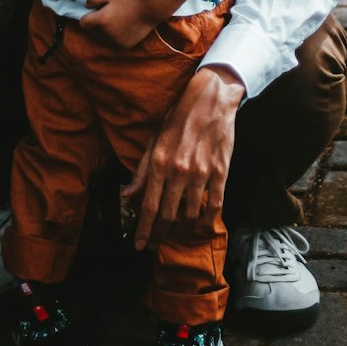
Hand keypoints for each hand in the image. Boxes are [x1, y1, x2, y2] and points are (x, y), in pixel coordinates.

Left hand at [81, 0, 153, 49]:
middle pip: (94, 30)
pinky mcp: (123, 46)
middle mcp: (106, 34)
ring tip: (118, 21)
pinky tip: (124, 28)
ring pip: (103, 37)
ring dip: (106, 31)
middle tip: (109, 14)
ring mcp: (115, 42)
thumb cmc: (128, 0)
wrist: (148, 10)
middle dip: (98, 24)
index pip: (83, 23)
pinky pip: (114, 42)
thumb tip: (86, 6)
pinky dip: (116, 37)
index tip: (95, 12)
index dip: (87, 17)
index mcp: (101, 20)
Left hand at [122, 65, 243, 249]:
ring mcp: (201, 174)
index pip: (148, 206)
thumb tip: (126, 194)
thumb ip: (141, 171)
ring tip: (176, 232)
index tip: (140, 246)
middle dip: (159, 235)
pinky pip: (214, 206)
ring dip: (182, 229)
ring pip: (190, 215)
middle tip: (155, 244)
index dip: (143, 230)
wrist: (210, 99)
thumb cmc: (179, 118)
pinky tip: (200, 225)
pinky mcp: (220, 173)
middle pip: (167, 216)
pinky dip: (207, 221)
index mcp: (159, 162)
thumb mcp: (154, 140)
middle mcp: (179, 171)